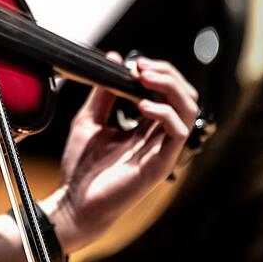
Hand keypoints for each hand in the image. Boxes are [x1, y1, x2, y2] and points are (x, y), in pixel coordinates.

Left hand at [44, 52, 199, 251]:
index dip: (159, 73)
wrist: (74, 202)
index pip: (169, 93)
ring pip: (188, 111)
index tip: (135, 63)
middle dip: (168, 75)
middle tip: (141, 67)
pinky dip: (164, 113)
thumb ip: (102, 94)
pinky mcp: (160, 164)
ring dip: (170, 87)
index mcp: (145, 127)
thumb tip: (114, 60)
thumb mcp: (89, 120)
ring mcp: (162, 150)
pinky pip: (177, 133)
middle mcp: (158, 137)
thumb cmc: (82, 167)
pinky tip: (142, 105)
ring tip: (144, 78)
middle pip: (185, 98)